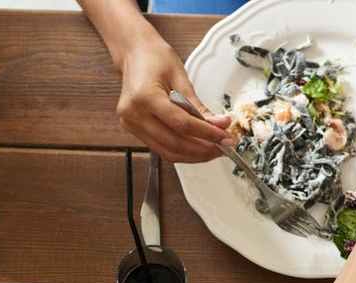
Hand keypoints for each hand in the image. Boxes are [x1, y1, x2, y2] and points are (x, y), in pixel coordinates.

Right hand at [115, 33, 229, 162]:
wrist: (134, 54)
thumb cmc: (154, 58)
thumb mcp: (181, 77)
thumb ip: (198, 105)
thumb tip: (219, 125)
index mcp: (144, 97)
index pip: (181, 124)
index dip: (206, 133)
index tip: (224, 137)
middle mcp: (134, 114)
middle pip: (174, 143)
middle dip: (202, 149)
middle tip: (223, 147)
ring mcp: (131, 124)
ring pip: (167, 152)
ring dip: (193, 155)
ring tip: (213, 149)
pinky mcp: (134, 130)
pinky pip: (161, 148)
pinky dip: (181, 151)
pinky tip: (197, 147)